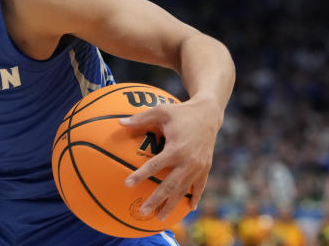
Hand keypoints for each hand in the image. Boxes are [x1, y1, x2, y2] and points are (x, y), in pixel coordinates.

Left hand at [120, 97, 221, 219]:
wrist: (208, 114)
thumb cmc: (181, 112)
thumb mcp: (161, 111)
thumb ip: (140, 118)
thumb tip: (119, 122)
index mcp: (176, 149)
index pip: (155, 166)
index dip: (140, 175)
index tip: (127, 184)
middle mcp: (188, 161)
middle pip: (170, 186)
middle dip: (156, 200)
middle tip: (142, 211)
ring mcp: (199, 167)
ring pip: (184, 191)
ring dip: (172, 205)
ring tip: (160, 217)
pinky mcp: (206, 169)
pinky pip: (200, 187)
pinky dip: (194, 198)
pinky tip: (189, 208)